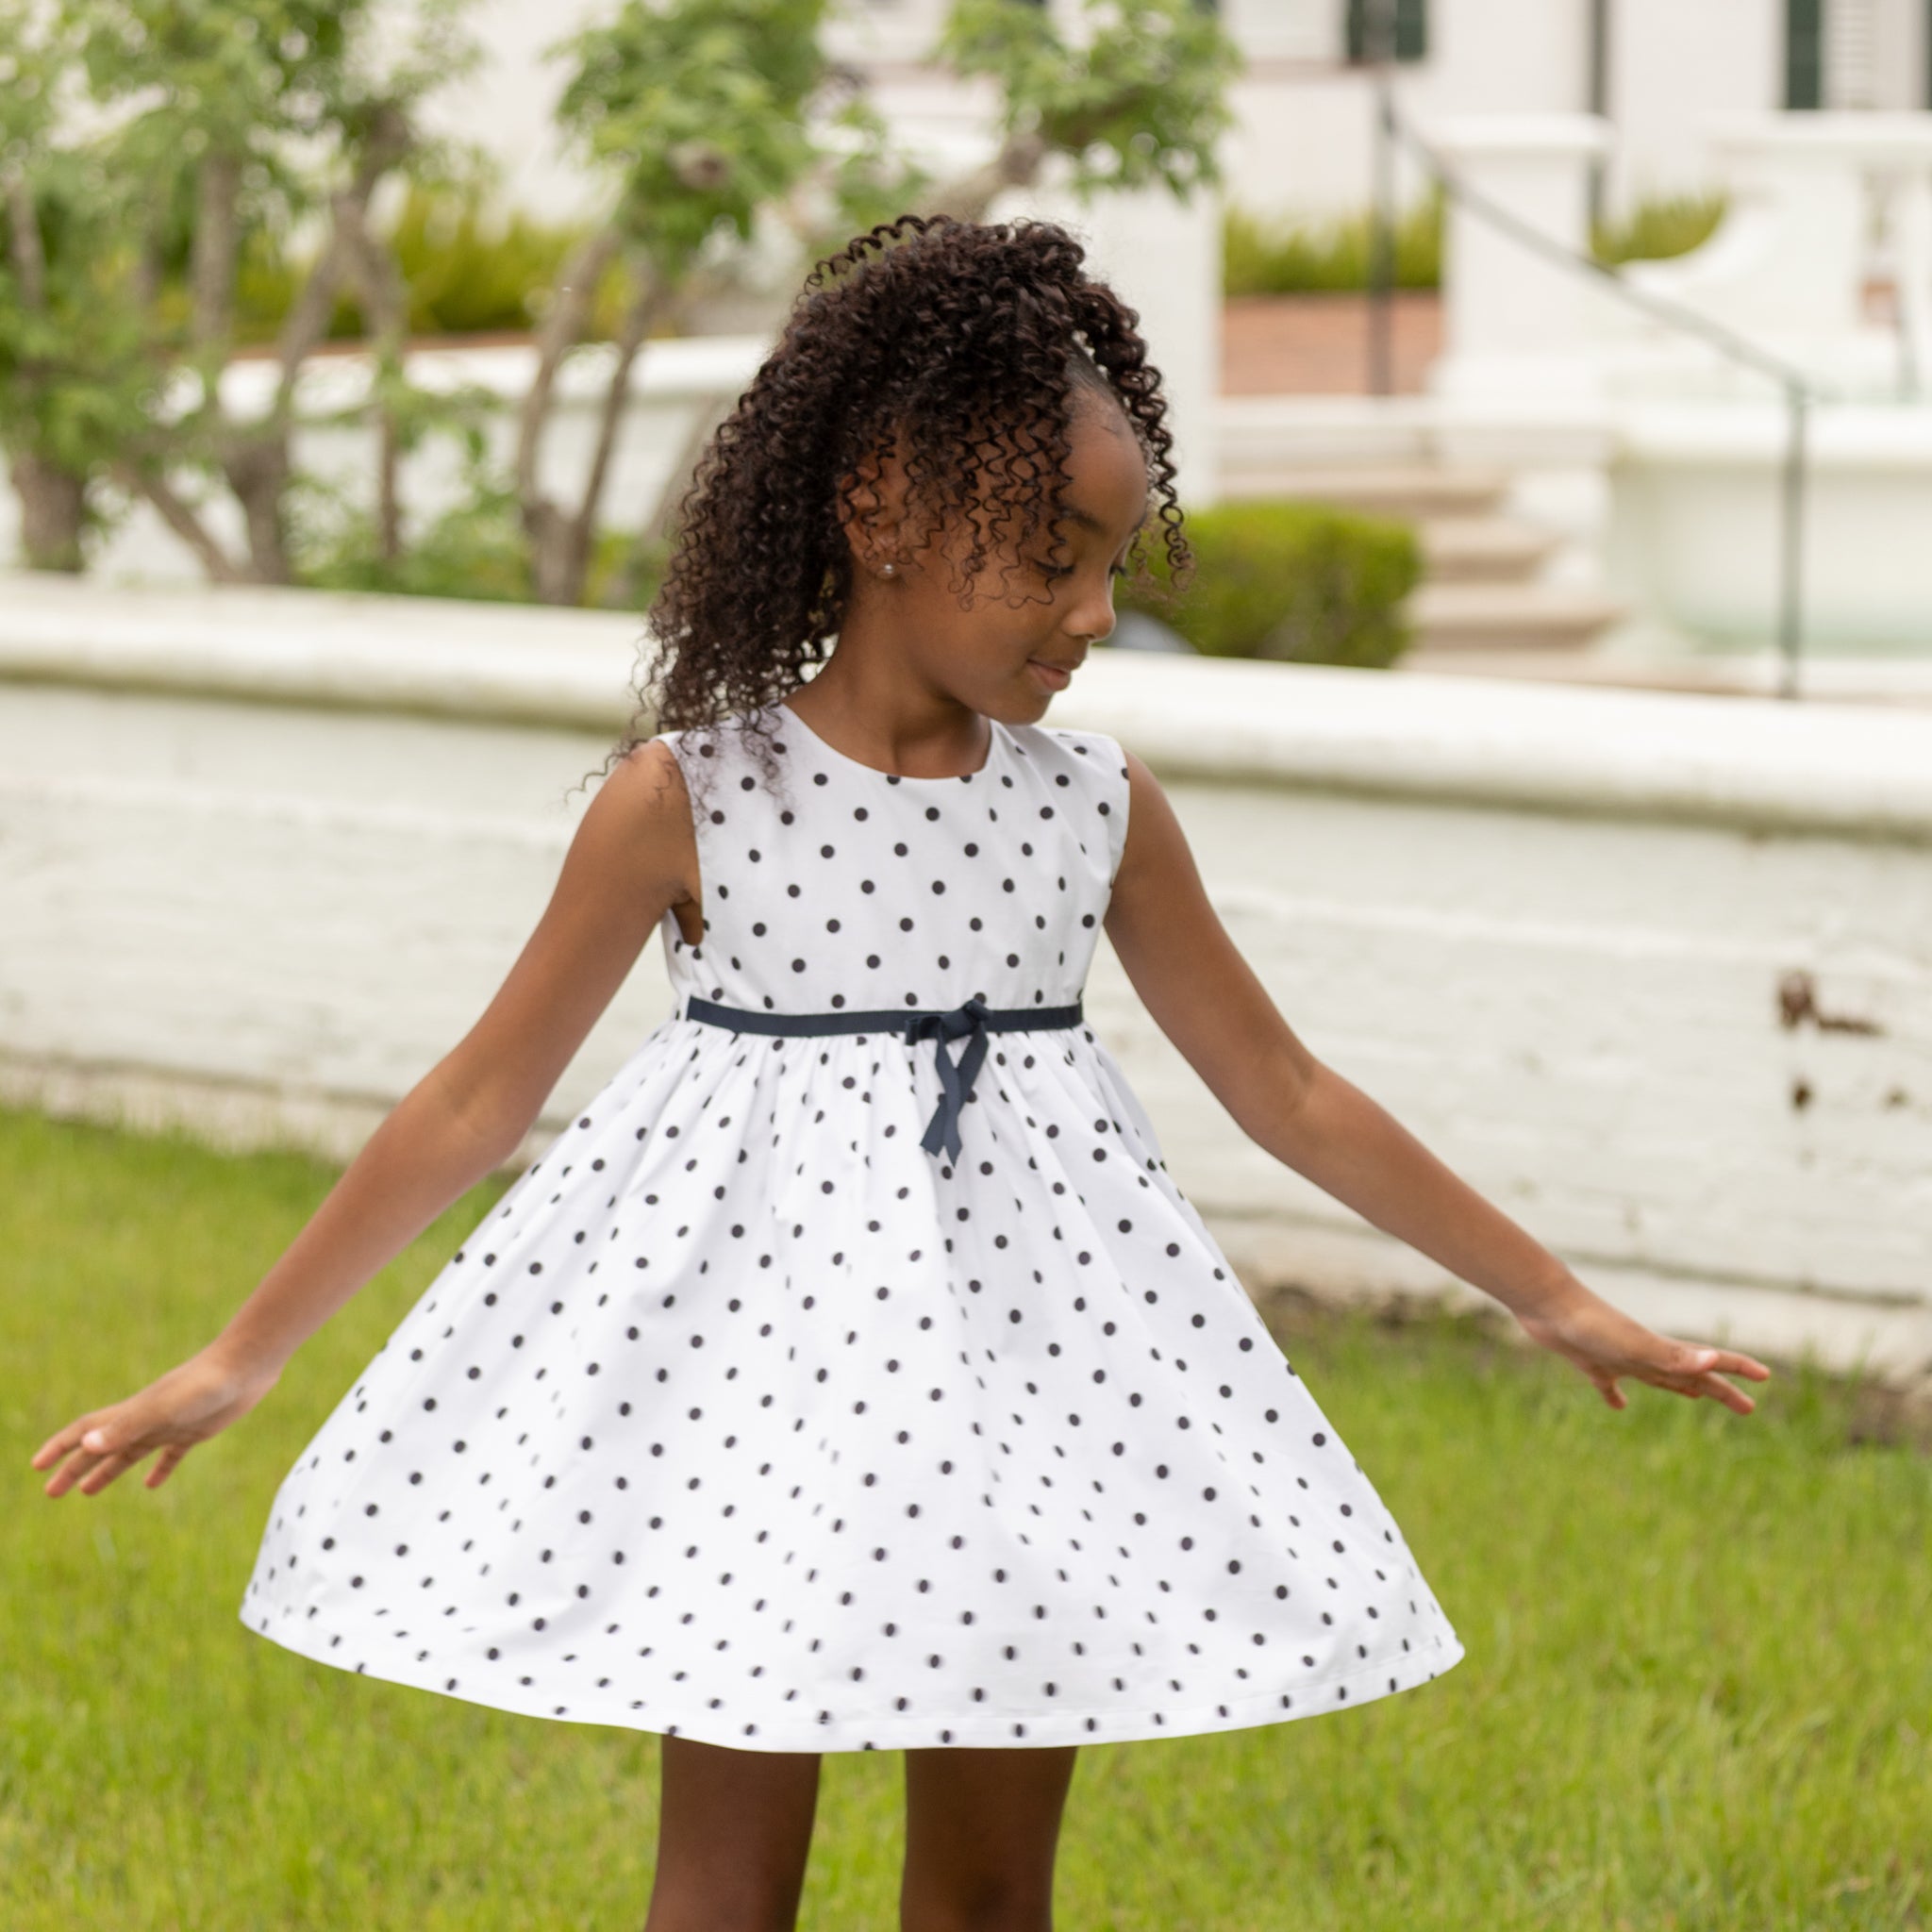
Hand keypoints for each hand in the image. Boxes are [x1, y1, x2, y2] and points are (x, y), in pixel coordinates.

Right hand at [30, 1346, 281, 1497]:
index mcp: (132, 1413)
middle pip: (102, 1447)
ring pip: (130, 1453)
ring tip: (87, 1490)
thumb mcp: (164, 1408)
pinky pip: (171, 1454)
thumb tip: (87, 1446)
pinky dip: (159, 1469)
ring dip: (107, 1471)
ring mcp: (170, 1424)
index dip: (60, 1447)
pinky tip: (152, 1485)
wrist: (248, 1364)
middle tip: (52, 1492)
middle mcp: (146, 1419)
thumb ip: (127, 1426)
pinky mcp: (195, 1430)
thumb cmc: (205, 1382)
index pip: (86, 1431)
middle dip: (74, 1468)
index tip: (37, 1466)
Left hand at [1515, 1282, 1771, 1414]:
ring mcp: (1618, 1357)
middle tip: (1747, 1408)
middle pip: (1691, 1376)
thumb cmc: (1591, 1325)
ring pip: (1657, 1377)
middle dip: (1720, 1391)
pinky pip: (1608, 1384)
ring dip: (1679, 1388)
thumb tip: (1714, 1362)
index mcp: (1661, 1352)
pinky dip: (1615, 1395)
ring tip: (1695, 1397)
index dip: (1737, 1369)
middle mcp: (1645, 1354)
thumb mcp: (1636, 1347)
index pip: (1709, 1362)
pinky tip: (1617, 1405)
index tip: (1765, 1377)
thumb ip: (1674, 1358)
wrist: (1546, 1306)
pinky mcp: (1590, 1361)